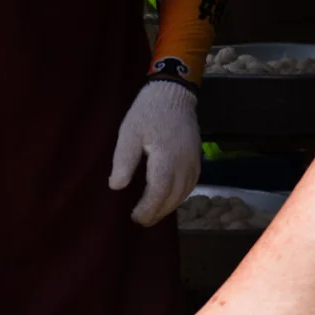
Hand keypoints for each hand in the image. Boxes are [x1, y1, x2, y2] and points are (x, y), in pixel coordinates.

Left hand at [109, 81, 201, 225]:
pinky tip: (167, 200)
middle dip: (157, 212)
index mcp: (167, 157)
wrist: (173, 93)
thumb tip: (117, 186)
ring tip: (151, 214)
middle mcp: (185, 163)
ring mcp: (194, 161)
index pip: (159, 191)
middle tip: (140, 221)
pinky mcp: (197, 158)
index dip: (148, 208)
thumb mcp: (129, 133)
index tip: (135, 217)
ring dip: (168, 207)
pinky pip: (191, 184)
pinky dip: (179, 196)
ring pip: (184, 193)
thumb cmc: (148, 112)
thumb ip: (124, 160)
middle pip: (173, 197)